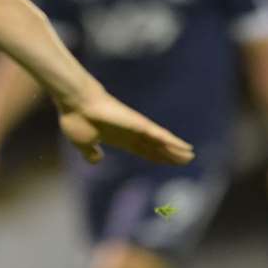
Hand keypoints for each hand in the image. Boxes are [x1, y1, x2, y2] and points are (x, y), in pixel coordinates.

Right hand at [54, 89, 193, 166]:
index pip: (141, 150)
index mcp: (119, 139)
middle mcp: (131, 133)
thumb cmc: (77, 120)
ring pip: (162, 142)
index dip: (153, 156)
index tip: (163, 162)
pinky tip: (186, 148)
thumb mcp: (83, 143)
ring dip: (176, 150)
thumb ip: (90, 152)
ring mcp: (138, 128)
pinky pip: (161, 136)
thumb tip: (96, 159)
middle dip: (168, 155)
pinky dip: (174, 143)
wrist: (77, 105)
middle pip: (155, 147)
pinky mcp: (141, 125)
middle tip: (184, 161)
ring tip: (190, 156)